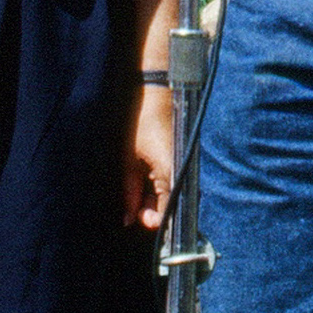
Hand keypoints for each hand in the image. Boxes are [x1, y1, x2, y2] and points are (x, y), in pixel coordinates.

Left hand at [123, 82, 173, 233]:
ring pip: (174, 194)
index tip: (141, 220)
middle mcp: (183, 170)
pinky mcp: (182, 156)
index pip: (170, 211)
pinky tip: (149, 179)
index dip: (156, 222)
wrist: (155, 90)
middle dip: (154, 211)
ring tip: (140, 190)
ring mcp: (184, 163)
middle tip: (137, 209)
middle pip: (173, 205)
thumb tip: (128, 218)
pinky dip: (161, 186)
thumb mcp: (129, 160)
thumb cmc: (140, 122)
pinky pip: (174, 180)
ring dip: (157, 199)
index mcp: (172, 172)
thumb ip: (130, 192)